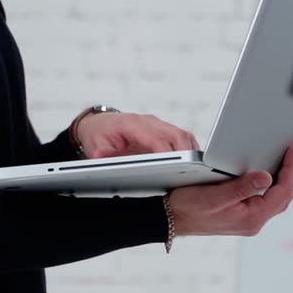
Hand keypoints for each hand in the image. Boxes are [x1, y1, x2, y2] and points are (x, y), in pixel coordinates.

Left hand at [74, 111, 199, 158]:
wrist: (99, 124)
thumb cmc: (99, 135)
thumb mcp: (95, 146)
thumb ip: (101, 154)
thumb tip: (102, 157)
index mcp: (132, 124)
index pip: (155, 138)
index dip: (167, 152)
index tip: (176, 165)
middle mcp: (149, 122)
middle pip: (176, 134)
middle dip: (186, 152)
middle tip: (194, 171)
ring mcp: (158, 125)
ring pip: (183, 135)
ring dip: (192, 151)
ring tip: (197, 170)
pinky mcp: (164, 131)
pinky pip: (183, 138)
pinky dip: (190, 150)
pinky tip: (192, 165)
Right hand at [168, 143, 292, 236]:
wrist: (170, 219)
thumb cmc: (188, 207)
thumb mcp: (214, 195)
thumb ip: (242, 187)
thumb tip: (267, 177)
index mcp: (251, 217)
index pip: (281, 191)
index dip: (291, 169)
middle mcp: (254, 221)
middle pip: (285, 196)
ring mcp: (250, 219)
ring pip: (279, 199)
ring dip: (291, 179)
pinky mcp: (244, 214)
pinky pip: (269, 200)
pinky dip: (278, 186)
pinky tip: (279, 176)